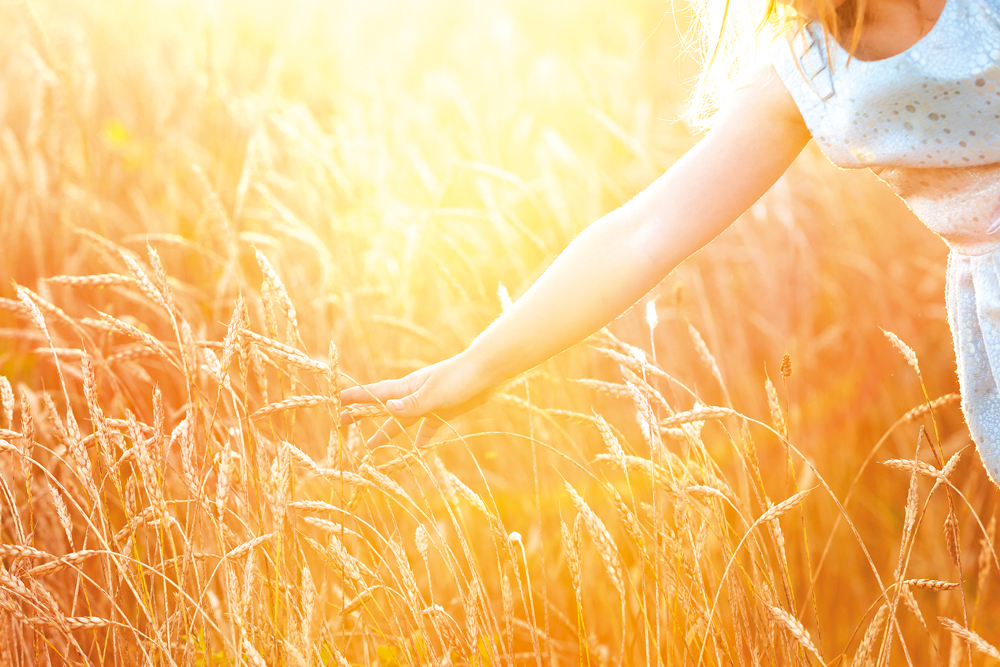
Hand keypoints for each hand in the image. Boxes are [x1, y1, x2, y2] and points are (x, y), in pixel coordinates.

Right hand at [339, 351, 494, 448]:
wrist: (488, 371)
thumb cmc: (460, 377)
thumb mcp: (435, 393)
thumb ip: (413, 404)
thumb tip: (388, 409)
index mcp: (407, 387)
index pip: (376, 392)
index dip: (357, 397)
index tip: (337, 400)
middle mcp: (414, 394)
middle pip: (384, 408)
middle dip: (364, 415)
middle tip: (345, 424)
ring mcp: (429, 402)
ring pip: (403, 420)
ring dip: (388, 431)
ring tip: (372, 444)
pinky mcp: (444, 409)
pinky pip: (429, 425)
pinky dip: (422, 436)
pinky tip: (419, 446)